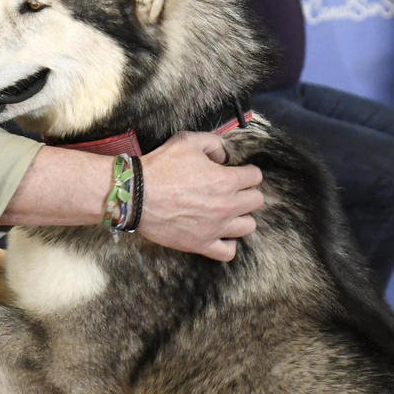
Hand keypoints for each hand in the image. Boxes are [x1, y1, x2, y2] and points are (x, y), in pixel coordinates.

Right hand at [138, 132, 263, 260]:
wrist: (136, 194)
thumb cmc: (161, 166)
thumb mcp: (187, 140)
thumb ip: (213, 143)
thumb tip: (224, 155)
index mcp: (226, 180)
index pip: (255, 177)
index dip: (247, 172)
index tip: (237, 172)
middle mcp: (226, 205)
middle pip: (256, 201)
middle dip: (247, 192)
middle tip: (233, 190)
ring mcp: (216, 228)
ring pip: (248, 227)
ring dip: (241, 217)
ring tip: (228, 212)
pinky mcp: (202, 244)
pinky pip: (228, 252)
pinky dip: (228, 244)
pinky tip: (220, 234)